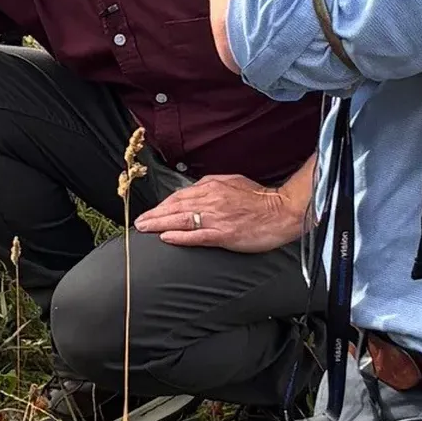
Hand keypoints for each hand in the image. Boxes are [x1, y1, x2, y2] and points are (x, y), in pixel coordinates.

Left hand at [134, 174, 307, 253]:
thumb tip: (194, 190)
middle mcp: (211, 200)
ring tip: (144, 228)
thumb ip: (212, 185)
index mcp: (212, 187)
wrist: (283, 211)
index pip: (180, 195)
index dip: (162, 204)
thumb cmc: (260, 198)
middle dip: (154, 214)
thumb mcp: (233, 182)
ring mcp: (216, 218)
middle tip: (139, 222)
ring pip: (181, 220)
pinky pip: (196, 236)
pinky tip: (166, 238)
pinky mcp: (224, 234)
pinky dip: (179, 236)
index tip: (151, 211)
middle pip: (175, 207)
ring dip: (159, 224)